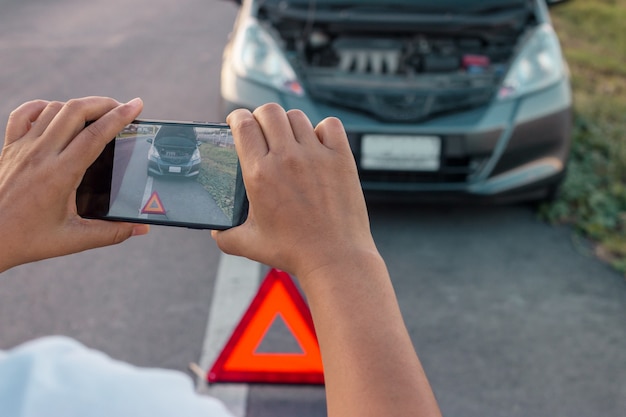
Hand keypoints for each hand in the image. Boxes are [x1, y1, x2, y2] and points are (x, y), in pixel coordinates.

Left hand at [0, 96, 149, 271]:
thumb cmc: (27, 240)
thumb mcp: (74, 240)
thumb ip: (112, 233)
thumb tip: (141, 228)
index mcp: (60, 174)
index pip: (95, 135)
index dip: (119, 117)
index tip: (136, 105)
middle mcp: (41, 155)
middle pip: (75, 111)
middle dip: (104, 103)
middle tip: (122, 107)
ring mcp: (22, 148)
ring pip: (53, 109)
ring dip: (79, 105)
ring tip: (97, 113)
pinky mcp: (9, 148)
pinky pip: (24, 114)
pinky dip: (43, 107)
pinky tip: (56, 112)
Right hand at [212, 103, 376, 278]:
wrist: (335, 258)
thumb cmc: (294, 252)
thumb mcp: (249, 245)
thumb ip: (224, 235)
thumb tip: (215, 230)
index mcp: (260, 174)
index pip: (243, 124)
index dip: (237, 118)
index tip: (238, 123)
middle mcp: (287, 158)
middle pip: (268, 111)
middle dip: (260, 116)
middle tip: (262, 130)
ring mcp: (316, 156)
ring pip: (296, 117)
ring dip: (288, 123)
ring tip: (289, 139)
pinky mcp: (341, 159)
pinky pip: (330, 125)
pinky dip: (322, 129)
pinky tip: (318, 143)